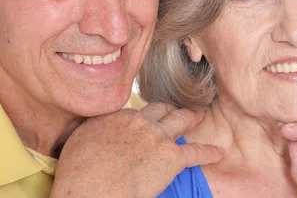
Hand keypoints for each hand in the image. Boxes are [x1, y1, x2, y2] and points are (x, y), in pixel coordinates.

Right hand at [51, 103, 222, 197]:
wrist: (91, 188)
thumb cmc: (78, 171)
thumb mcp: (79, 138)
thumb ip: (94, 128)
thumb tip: (97, 129)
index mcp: (119, 116)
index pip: (137, 112)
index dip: (143, 117)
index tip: (145, 122)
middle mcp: (140, 121)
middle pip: (161, 109)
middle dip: (170, 108)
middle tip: (177, 109)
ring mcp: (157, 137)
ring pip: (180, 120)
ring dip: (192, 117)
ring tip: (200, 116)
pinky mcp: (171, 158)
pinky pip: (195, 152)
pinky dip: (208, 152)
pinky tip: (217, 152)